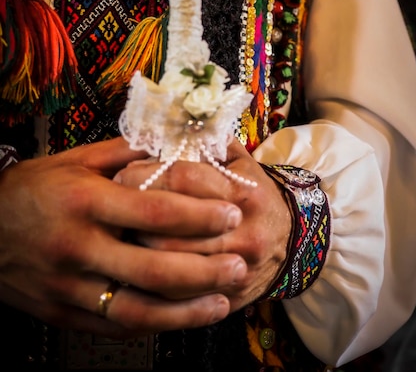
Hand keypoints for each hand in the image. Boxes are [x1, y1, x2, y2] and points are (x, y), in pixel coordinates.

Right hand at [0, 137, 245, 336]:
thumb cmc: (31, 189)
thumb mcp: (73, 161)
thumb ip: (123, 155)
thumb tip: (171, 146)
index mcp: (86, 201)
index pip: (154, 211)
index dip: (199, 215)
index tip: (232, 214)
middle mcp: (78, 247)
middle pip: (153, 268)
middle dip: (205, 270)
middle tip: (241, 265)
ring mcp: (68, 286)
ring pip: (135, 310)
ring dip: (185, 312)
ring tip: (222, 304)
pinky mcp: (61, 313)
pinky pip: (112, 327)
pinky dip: (152, 326)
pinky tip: (180, 319)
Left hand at [116, 138, 291, 310]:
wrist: (292, 239)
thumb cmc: (255, 194)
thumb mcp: (240, 161)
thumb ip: (208, 142)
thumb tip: (166, 127)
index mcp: (242, 191)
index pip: (182, 178)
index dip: (145, 174)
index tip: (122, 174)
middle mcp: (241, 230)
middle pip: (171, 226)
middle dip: (133, 216)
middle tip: (113, 207)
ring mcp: (236, 268)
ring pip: (171, 265)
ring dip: (138, 250)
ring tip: (120, 236)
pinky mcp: (228, 297)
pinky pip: (180, 297)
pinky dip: (151, 285)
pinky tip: (135, 269)